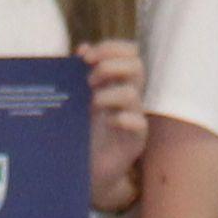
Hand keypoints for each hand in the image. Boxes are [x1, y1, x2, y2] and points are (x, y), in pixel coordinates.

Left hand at [81, 39, 148, 210]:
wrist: (89, 170)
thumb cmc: (85, 132)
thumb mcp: (79, 100)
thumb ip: (80, 73)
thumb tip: (82, 48)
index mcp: (118, 81)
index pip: (129, 52)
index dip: (110, 48)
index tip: (86, 57)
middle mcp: (130, 96)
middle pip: (136, 65)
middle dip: (110, 67)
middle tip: (89, 81)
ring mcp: (135, 117)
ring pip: (132, 93)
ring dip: (108, 94)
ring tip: (91, 105)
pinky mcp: (135, 140)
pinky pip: (138, 123)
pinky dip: (122, 118)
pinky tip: (108, 122)